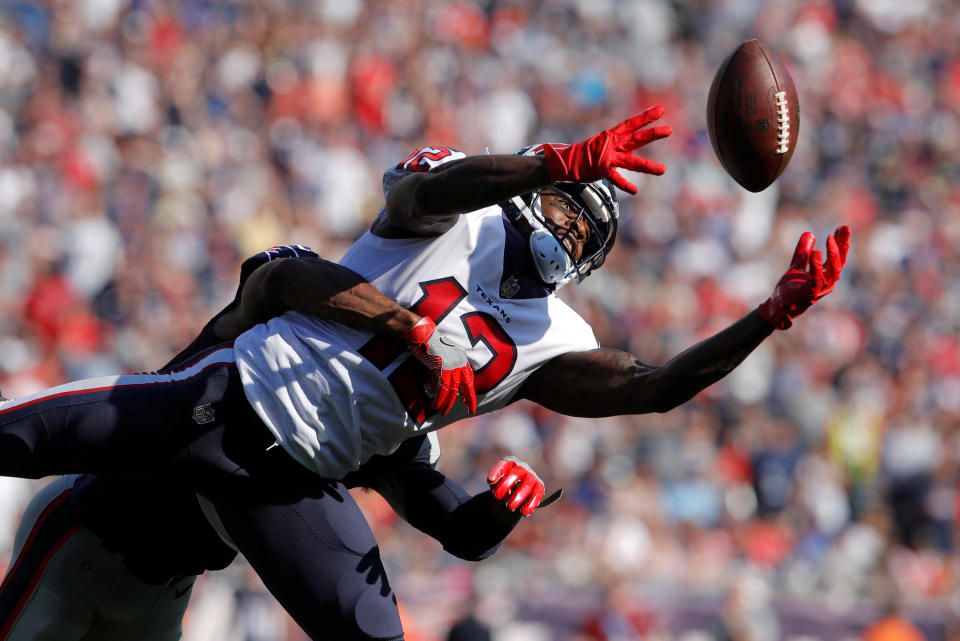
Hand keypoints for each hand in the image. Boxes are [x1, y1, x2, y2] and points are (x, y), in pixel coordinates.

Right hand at [401, 317, 476, 414]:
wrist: (422, 334)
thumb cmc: (428, 344)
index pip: (469, 377)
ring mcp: (452, 365)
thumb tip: (438, 389)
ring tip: (443, 412)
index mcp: (461, 357)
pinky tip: (436, 405)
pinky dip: (439, 398)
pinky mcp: (443, 368)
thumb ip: (440, 374)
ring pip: (452, 389)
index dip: (469, 390)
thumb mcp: (438, 360)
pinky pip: (442, 387)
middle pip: (466, 385)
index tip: (467, 400)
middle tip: (469, 410)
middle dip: (468, 399)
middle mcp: (460, 362)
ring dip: (447, 402)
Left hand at [487, 456, 545, 515]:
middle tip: (497, 497)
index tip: (490, 481)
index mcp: (510, 463)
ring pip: (527, 485)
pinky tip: (523, 512)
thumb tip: (493, 482)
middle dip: (506, 484)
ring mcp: (532, 477)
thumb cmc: (503, 484)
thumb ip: (494, 482)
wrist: (516, 490)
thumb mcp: (496, 482)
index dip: (497, 471)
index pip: (504, 464)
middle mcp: (523, 467)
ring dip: (518, 497)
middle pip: (517, 472)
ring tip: (509, 507)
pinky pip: (537, 495)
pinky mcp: (539, 487)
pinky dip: (530, 504)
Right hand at [541, 106, 671, 194]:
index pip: (632, 123)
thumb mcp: (605, 143)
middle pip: (637, 138)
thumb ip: (621, 143)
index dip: (646, 117)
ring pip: (632, 161)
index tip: (660, 110)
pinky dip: (625, 185)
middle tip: (669, 130)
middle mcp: (613, 144)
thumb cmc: (587, 154)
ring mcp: (608, 157)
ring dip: (648, 166)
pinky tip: (634, 190)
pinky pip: (616, 178)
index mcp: (613, 136)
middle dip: (653, 134)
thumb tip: (635, 139)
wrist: (568, 162)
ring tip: (663, 171)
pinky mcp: (602, 170)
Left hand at [759, 225, 850, 329]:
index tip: (843, 228)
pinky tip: (816, 252)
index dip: (842, 243)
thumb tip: (809, 233)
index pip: (838, 258)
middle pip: (840, 262)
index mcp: (825, 275)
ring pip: (833, 271)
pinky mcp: (810, 293)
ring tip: (830, 238)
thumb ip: (803, 251)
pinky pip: (817, 278)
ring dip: (833, 254)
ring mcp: (821, 289)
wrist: (778, 305)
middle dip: (843, 245)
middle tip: (844, 228)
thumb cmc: (789, 288)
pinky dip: (817, 266)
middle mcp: (827, 283)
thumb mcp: (796, 265)